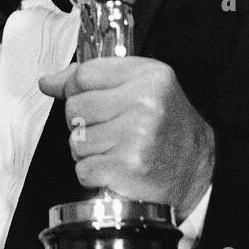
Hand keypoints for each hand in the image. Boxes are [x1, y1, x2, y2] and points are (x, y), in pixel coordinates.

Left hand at [39, 57, 214, 214]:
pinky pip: (83, 169)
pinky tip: (117, 168)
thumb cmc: (166, 129)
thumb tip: (49, 81)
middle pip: (74, 107)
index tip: (93, 101)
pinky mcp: (128, 166)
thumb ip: (92, 79)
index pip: (83, 74)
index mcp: (148, 76)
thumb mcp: (140, 88)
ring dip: (89, 151)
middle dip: (84, 123)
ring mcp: (137, 135)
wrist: (198, 170)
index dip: (78, 90)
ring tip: (117, 150)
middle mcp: (145, 102)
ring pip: (75, 140)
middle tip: (113, 131)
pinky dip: (94, 174)